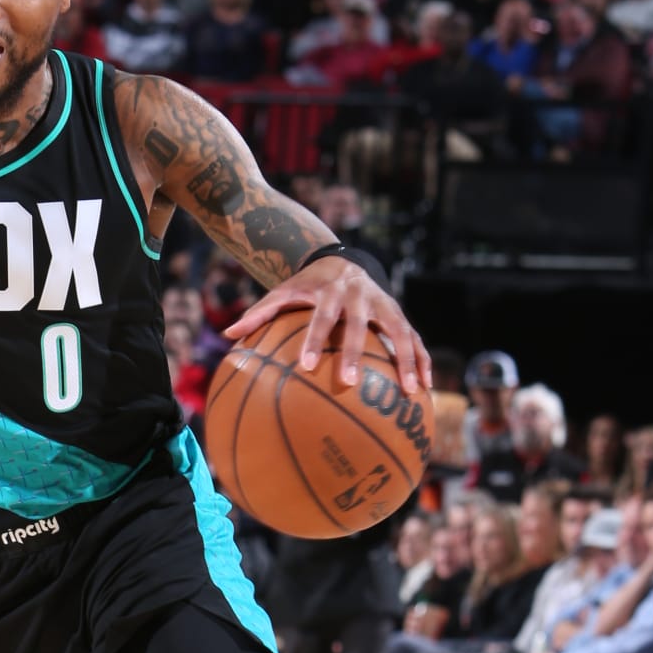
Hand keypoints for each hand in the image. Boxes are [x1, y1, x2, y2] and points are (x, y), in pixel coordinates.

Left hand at [224, 254, 432, 393]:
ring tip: (409, 392)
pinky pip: (415, 338)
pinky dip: (422, 360)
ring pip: (399, 331)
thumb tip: (227, 336)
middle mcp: (359, 296)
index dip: (314, 340)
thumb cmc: (307, 285)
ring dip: (406, 361)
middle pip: (358, 326)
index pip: (320, 318)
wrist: (342, 260)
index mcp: (329, 292)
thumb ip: (259, 313)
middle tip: (350, 384)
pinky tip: (425, 388)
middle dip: (355, 354)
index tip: (305, 366)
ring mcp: (383, 304)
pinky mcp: (399, 313)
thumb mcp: (283, 292)